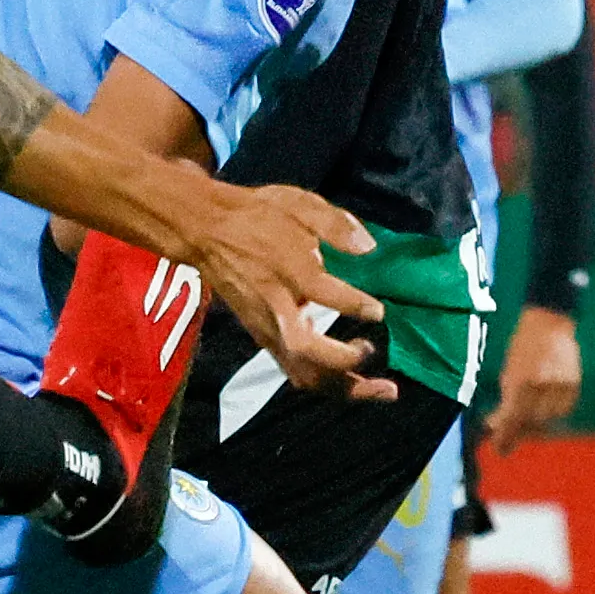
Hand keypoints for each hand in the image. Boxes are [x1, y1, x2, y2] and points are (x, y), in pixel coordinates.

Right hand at [163, 175, 391, 400]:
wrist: (207, 232)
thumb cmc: (257, 215)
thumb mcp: (298, 203)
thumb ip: (335, 224)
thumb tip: (368, 247)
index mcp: (289, 270)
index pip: (328, 296)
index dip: (357, 307)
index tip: (379, 312)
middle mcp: (277, 308)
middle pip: (311, 354)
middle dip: (350, 369)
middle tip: (387, 376)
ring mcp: (268, 328)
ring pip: (303, 372)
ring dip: (342, 387)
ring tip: (378, 389)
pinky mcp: (264, 338)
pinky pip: (294, 370)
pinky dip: (324, 382)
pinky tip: (349, 382)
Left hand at [489, 304, 582, 450]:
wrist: (549, 323)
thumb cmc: (522, 347)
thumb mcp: (508, 373)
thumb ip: (505, 400)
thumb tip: (495, 426)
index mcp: (521, 382)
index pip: (512, 420)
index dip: (505, 438)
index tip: (499, 449)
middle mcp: (542, 386)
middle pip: (531, 424)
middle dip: (518, 433)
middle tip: (508, 438)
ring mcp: (561, 386)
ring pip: (548, 420)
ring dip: (535, 426)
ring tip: (524, 424)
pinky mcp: (574, 385)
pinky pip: (563, 411)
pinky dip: (552, 415)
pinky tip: (543, 412)